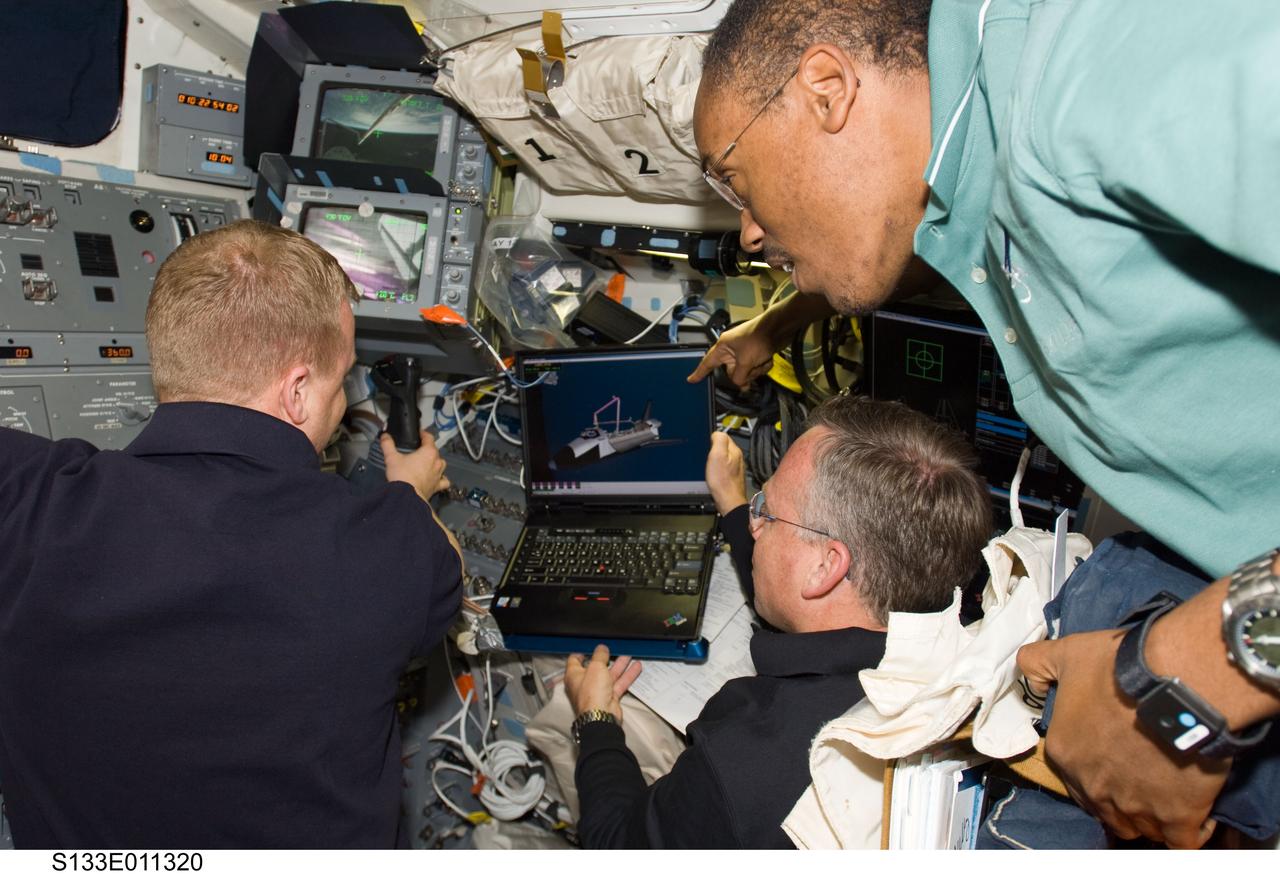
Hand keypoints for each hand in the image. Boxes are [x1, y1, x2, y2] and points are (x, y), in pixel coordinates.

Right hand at [382, 430, 449, 499]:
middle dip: (427, 449)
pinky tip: (436, 479)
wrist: (407, 496)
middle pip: (435, 451)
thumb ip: (388, 445)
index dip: (423, 434)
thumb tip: (385, 436)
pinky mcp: (437, 486)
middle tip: (418, 450)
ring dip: (435, 462)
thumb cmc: (402, 476)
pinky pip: (444, 481)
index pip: (429, 438)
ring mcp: (439, 474)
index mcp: (428, 452)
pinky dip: (441, 479)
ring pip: (441, 464)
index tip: (419, 433)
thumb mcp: (392, 458)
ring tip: (426, 463)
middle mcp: (437, 462)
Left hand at [564, 645, 642, 721]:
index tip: (590, 646)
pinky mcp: (609, 697)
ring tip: (628, 654)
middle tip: (613, 648)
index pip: (575, 661)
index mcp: (574, 675)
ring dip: (620, 665)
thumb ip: (599, 656)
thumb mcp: (595, 667)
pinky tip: (635, 667)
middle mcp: (585, 683)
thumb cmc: (591, 694)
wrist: (601, 716)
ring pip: (610, 674)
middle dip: (606, 657)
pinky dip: (627, 675)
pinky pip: (619, 683)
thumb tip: (601, 648)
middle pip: (596, 667)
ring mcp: (598, 691)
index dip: (582, 652)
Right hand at [686, 312, 779, 388]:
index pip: (708, 362)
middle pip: (732, 372)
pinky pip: (756, 367)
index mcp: (723, 347)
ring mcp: (744, 352)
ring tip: (762, 360)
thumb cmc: (758, 337)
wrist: (778, 329)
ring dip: (756, 369)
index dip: (700, 372)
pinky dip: (763, 365)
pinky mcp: (755, 353)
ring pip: (746, 372)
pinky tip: (767, 358)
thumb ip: (739, 376)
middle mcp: (732, 349)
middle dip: (745, 373)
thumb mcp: (745, 361)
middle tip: (752, 368)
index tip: (691, 380)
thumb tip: (741, 385)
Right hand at [706, 431, 747, 514]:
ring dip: (715, 460)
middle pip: (722, 447)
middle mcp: (737, 457)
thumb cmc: (722, 481)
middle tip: (707, 458)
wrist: (728, 501)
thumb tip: (716, 433)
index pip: (723, 435)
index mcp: (734, 450)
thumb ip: (718, 440)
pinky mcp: (731, 475)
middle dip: (713, 450)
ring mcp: (735, 467)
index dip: (712, 439)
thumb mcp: (717, 455)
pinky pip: (722, 467)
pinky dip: (717, 469)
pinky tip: (714, 475)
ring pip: (722, 457)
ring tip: (710, 467)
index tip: (707, 447)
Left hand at [1017, 629, 1229, 847]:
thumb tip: (1027, 673)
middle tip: (1142, 776)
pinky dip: (1189, 831)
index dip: (1096, 769)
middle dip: (1119, 796)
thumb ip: (1038, 664)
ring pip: (1139, 826)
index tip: (1116, 757)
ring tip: (1166, 794)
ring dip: (1149, 815)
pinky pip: (1180, 841)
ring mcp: (1134, 806)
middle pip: (1105, 807)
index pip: (1073, 777)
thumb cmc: (1119, 669)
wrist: (1177, 683)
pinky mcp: (1177, 816)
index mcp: (1065, 754)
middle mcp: (1094, 787)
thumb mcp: (1066, 654)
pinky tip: (1195, 814)